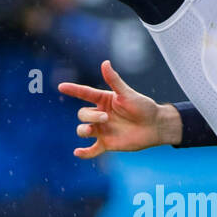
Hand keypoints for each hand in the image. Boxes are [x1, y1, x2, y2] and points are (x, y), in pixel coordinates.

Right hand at [58, 59, 178, 157]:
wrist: (155, 126)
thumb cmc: (143, 107)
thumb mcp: (128, 93)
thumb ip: (114, 80)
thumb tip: (105, 63)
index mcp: (104, 100)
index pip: (84, 93)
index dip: (73, 90)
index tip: (61, 86)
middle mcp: (100, 114)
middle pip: (83, 114)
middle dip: (91, 116)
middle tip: (106, 118)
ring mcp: (102, 130)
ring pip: (83, 130)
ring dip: (84, 130)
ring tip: (92, 130)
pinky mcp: (107, 143)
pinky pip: (92, 150)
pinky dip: (84, 153)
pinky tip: (77, 153)